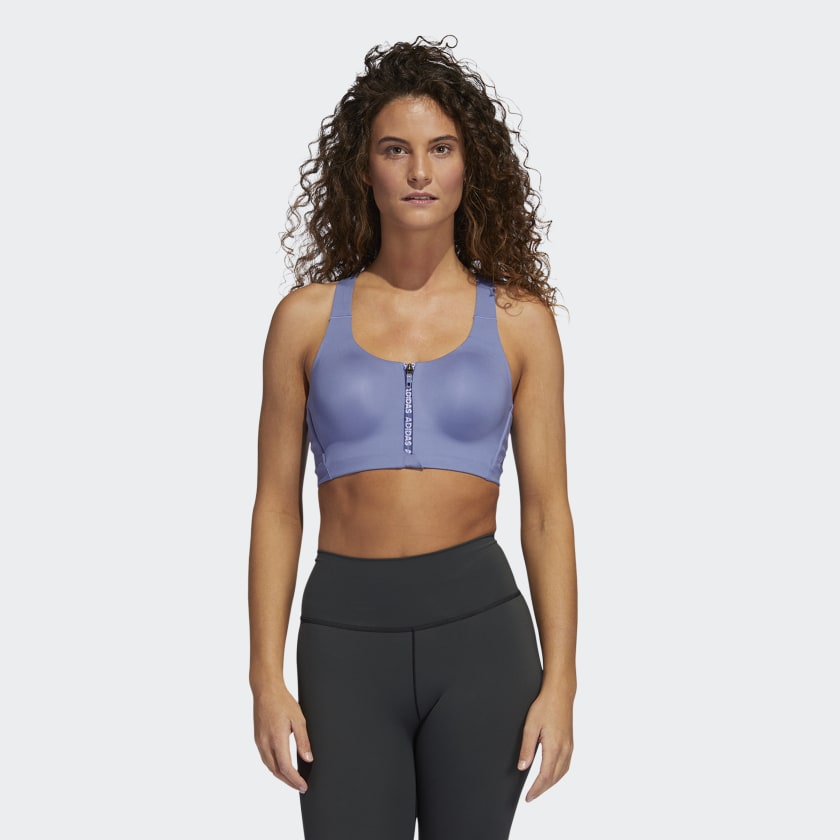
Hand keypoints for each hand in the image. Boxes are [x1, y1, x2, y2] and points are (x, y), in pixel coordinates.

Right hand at [253, 684, 313, 793]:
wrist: (266, 691)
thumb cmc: (282, 702)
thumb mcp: (299, 719)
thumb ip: (303, 741)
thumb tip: (308, 758)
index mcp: (276, 739)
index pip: (285, 767)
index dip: (295, 780)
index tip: (303, 786)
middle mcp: (265, 743)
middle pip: (276, 771)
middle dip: (288, 782)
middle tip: (300, 786)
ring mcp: (259, 742)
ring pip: (269, 766)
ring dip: (281, 776)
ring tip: (292, 780)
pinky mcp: (257, 739)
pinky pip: (265, 759)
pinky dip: (274, 767)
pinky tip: (281, 766)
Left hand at [517, 687, 573, 801]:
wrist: (560, 693)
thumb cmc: (544, 706)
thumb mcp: (530, 726)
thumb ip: (526, 748)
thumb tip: (522, 767)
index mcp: (554, 747)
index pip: (545, 776)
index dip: (536, 789)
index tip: (528, 798)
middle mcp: (565, 750)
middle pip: (554, 778)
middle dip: (542, 789)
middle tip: (531, 796)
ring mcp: (569, 746)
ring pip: (561, 773)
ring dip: (551, 783)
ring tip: (539, 788)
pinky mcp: (570, 743)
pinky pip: (565, 765)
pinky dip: (558, 774)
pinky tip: (552, 774)